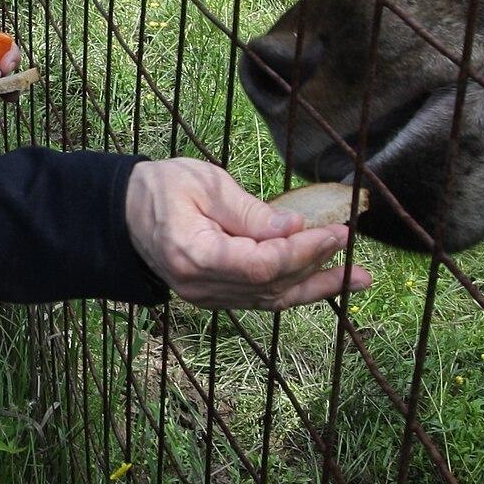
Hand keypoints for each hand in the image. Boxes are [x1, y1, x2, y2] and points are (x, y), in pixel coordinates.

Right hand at [125, 159, 369, 309]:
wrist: (124, 213)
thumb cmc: (162, 189)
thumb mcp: (205, 184)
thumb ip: (250, 211)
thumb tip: (294, 228)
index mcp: (193, 255)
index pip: (260, 265)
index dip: (303, 252)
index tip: (335, 232)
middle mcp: (200, 286)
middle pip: (271, 285)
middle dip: (317, 264)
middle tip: (350, 242)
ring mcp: (207, 297)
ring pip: (272, 299)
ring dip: (317, 288)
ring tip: (358, 278)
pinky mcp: (216, 296)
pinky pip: (263, 298)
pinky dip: (297, 290)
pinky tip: (327, 282)